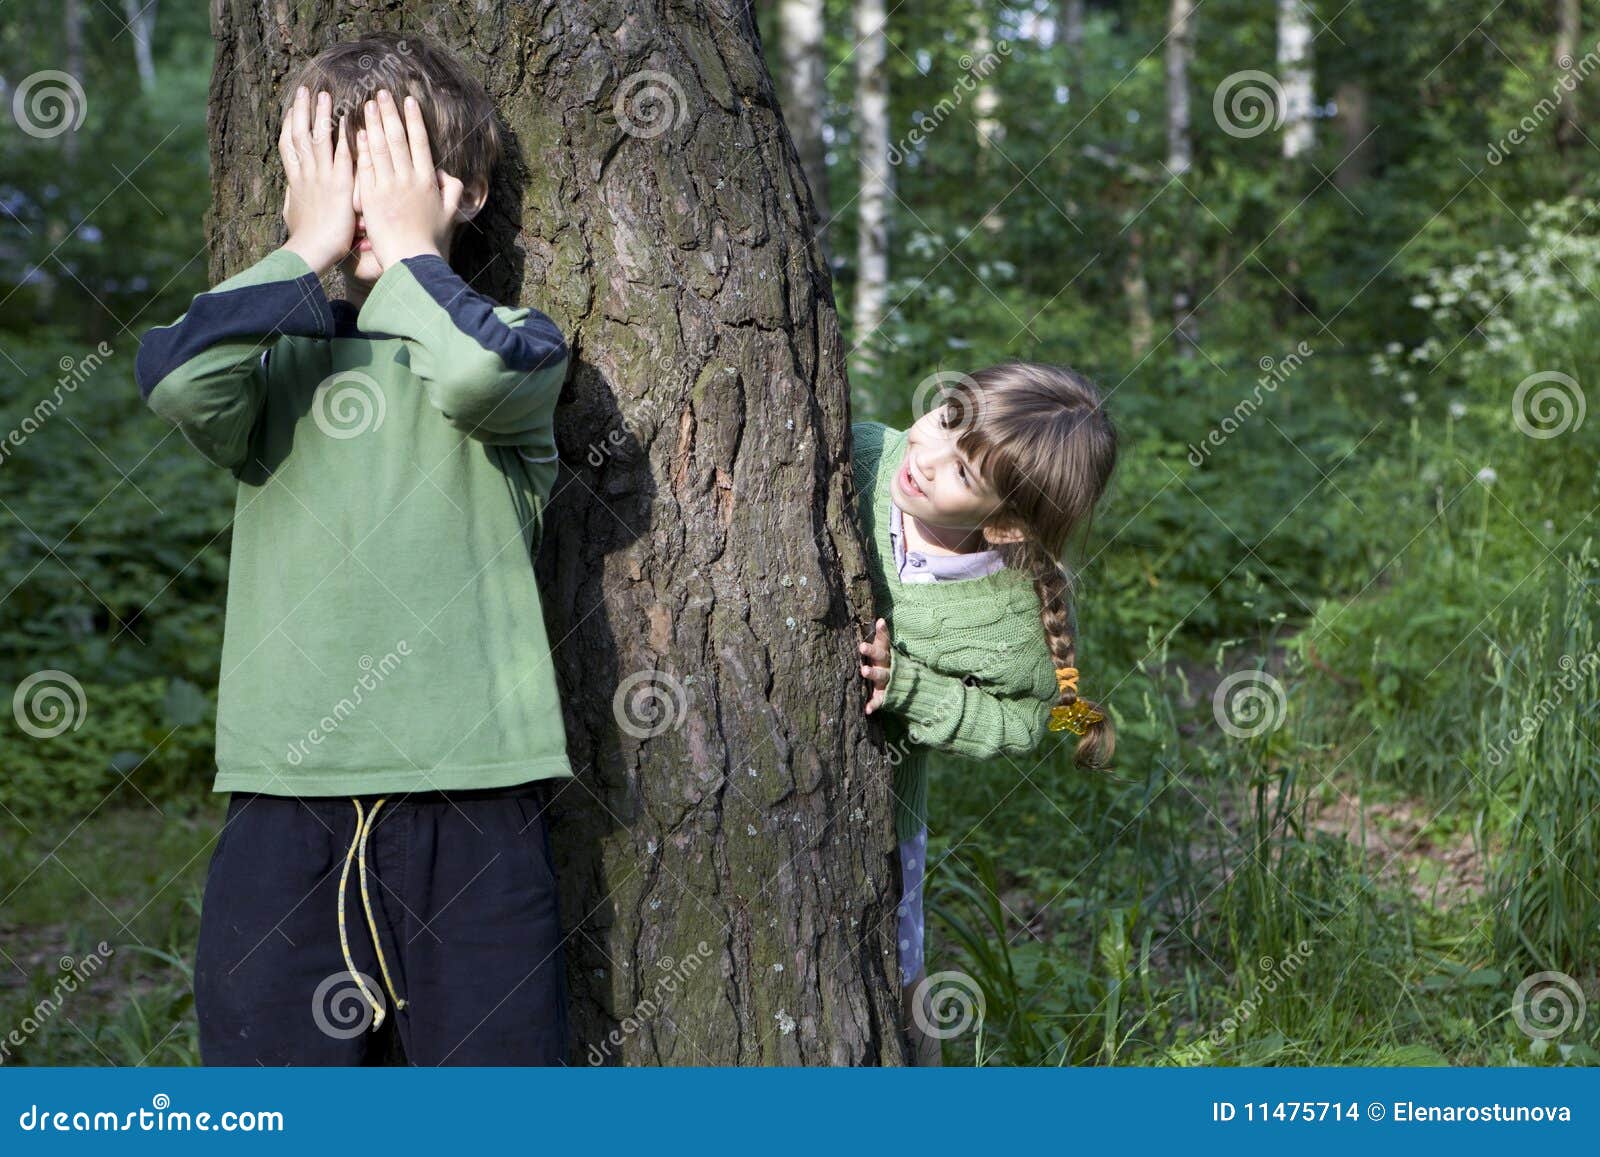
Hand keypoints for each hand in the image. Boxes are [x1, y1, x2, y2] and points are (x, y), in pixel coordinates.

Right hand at [279, 87, 354, 275]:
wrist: (311, 252)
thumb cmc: (306, 241)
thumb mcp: (294, 216)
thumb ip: (294, 201)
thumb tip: (290, 197)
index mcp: (295, 181)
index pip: (288, 146)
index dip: (288, 125)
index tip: (290, 109)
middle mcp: (305, 174)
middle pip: (298, 134)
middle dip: (300, 111)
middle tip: (304, 90)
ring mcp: (321, 178)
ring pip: (317, 138)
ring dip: (321, 116)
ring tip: (324, 95)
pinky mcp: (339, 186)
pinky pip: (341, 156)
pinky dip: (343, 137)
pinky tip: (348, 122)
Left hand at [356, 89, 465, 268]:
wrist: (412, 260)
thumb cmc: (431, 241)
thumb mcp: (449, 214)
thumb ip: (452, 191)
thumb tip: (449, 176)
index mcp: (428, 181)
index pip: (420, 143)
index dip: (413, 120)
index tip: (408, 102)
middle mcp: (408, 179)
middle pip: (398, 138)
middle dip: (390, 113)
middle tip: (382, 93)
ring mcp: (388, 186)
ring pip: (381, 148)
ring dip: (374, 123)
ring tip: (368, 104)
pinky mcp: (371, 197)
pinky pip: (366, 167)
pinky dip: (362, 148)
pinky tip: (358, 132)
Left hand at [858, 617, 890, 714]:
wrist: (911, 688)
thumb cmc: (890, 665)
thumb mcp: (886, 652)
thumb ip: (881, 638)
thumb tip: (878, 619)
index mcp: (886, 654)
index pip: (884, 641)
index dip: (882, 632)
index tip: (880, 621)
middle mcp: (887, 665)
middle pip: (881, 657)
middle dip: (872, 652)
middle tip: (861, 646)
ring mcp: (888, 680)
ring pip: (881, 676)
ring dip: (873, 673)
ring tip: (863, 671)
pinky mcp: (886, 695)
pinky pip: (880, 699)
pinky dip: (874, 704)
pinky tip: (868, 709)